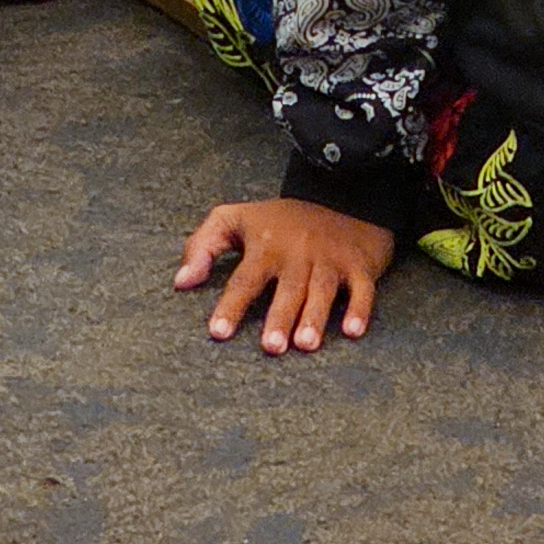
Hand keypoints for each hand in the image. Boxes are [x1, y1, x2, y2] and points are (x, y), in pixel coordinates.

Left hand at [176, 196, 394, 351]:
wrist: (340, 195)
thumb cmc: (279, 221)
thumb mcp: (235, 219)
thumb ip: (203, 245)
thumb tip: (180, 282)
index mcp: (265, 244)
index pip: (245, 278)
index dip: (231, 306)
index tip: (218, 332)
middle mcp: (298, 252)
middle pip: (288, 288)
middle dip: (280, 316)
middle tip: (271, 347)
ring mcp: (330, 258)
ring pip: (322, 289)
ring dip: (315, 316)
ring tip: (305, 344)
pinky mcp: (358, 265)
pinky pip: (362, 288)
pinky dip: (360, 308)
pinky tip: (353, 330)